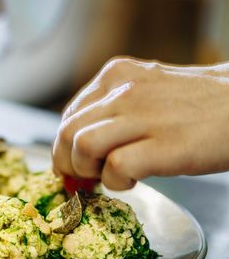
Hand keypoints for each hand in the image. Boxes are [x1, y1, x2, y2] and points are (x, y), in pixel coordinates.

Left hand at [53, 56, 228, 189]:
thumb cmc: (194, 106)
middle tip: (86, 177)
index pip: (68, 117)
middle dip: (68, 164)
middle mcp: (123, 90)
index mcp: (116, 76)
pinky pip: (115, 168)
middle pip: (66, 133)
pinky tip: (134, 180)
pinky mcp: (163, 144)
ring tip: (111, 175)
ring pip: (82, 147)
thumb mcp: (144, 92)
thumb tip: (77, 145)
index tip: (73, 164)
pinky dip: (117, 182)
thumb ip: (110, 110)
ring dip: (88, 171)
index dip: (64, 147)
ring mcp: (143, 115)